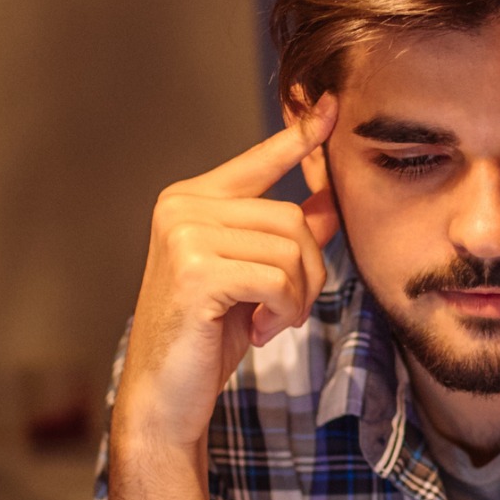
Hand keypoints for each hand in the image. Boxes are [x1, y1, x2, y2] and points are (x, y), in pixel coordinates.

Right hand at [113, 98, 339, 453]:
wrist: (166, 394)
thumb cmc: (209, 335)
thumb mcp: (255, 277)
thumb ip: (286, 236)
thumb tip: (329, 198)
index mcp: (192, 200)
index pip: (259, 160)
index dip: (300, 135)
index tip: (333, 105)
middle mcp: (182, 207)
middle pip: (292, 218)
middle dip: (307, 272)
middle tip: (283, 311)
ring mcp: (184, 235)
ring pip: (291, 249)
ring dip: (298, 297)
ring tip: (268, 321)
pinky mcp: (196, 270)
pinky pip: (279, 279)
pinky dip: (285, 311)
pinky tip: (258, 331)